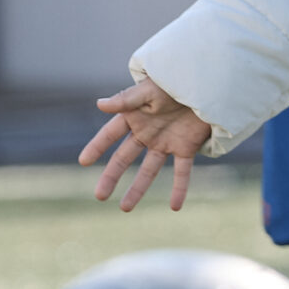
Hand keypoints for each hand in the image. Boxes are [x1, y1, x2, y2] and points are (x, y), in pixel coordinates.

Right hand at [78, 77, 212, 211]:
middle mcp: (147, 133)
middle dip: (111, 177)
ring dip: (138, 189)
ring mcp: (165, 142)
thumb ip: (126, 100)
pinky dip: (180, 188)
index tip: (83, 162)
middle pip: (124, 158)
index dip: (96, 147)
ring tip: (125, 208)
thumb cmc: (173, 80)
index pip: (110, 135)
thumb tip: (99, 104)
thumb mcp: (149, 90)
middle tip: (99, 196)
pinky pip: (182, 172)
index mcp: (134, 116)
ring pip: (149, 170)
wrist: (206, 82)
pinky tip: (175, 207)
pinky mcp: (186, 148)